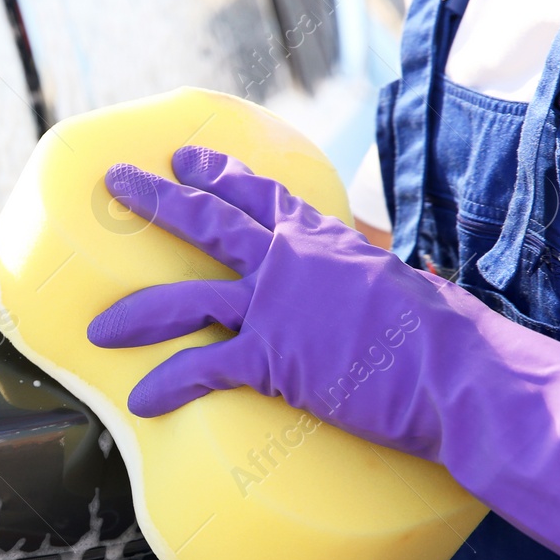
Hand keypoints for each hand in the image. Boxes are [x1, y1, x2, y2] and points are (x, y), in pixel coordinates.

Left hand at [88, 146, 559, 559]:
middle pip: (209, 220)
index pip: (262, 196)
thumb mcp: (414, 287)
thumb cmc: (453, 339)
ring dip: (136, 313)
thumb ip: (387, 275)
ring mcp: (278, 306)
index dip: (219, 174)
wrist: (463, 373)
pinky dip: (166, 385)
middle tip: (117, 180)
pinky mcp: (273, 358)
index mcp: (328, 240)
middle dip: (156, 198)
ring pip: (186, 297)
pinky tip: (140, 402)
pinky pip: (202, 368)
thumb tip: (401, 272)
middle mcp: (294, 261)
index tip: (185, 157)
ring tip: (96, 329)